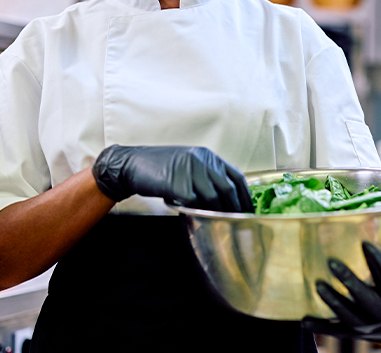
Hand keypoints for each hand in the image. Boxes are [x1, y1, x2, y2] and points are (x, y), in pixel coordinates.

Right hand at [91, 145, 253, 212]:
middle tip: (236, 224)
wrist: (132, 164)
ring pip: (212, 198)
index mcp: (208, 156)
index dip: (245, 197)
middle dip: (234, 209)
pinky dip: (196, 213)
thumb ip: (207, 176)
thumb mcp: (189, 164)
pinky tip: (194, 218)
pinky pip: (193, 203)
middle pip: (227, 189)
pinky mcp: (177, 183)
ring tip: (215, 224)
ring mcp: (189, 170)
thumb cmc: (160, 167)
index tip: (249, 212)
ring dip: (215, 214)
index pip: (236, 176)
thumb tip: (225, 199)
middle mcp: (202, 160)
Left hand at [302, 243, 380, 351]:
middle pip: (368, 302)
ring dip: (333, 303)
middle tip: (332, 262)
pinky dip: (322, 328)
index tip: (365, 245)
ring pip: (351, 319)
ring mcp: (374, 331)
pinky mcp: (361, 336)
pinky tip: (304, 320)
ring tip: (318, 285)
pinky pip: (339, 333)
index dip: (379, 264)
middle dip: (350, 283)